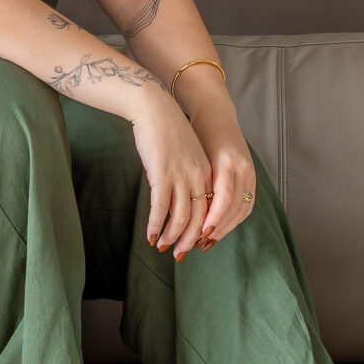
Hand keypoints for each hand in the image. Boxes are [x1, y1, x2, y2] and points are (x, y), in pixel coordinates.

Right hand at [129, 87, 213, 257]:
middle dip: (189, 240)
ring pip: (181, 217)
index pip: (213, 210)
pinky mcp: (162, 174)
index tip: (196, 244)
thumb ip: (189, 175)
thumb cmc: (167, 131)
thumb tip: (183, 198)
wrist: (154, 108)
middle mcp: (199, 176)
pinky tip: (150, 235)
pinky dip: (156, 225)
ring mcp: (181, 176)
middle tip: (180, 255)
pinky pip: (161, 208)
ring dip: (172, 236)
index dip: (204, 230)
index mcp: (208, 172)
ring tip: (162, 247)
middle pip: (199, 218)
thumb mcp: (186, 154)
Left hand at [196, 119, 257, 246]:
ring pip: (242, 210)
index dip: (213, 219)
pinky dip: (233, 221)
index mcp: (227, 161)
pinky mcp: (252, 177)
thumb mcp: (195, 154)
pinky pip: (246, 206)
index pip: (224, 198)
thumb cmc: (199, 134)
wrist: (216, 115)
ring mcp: (250, 173)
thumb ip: (197, 179)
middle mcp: (242, 168)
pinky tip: (218, 230)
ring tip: (205, 242)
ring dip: (224, 229)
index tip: (199, 235)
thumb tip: (186, 212)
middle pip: (234, 208)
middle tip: (196, 245)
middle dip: (217, 230)